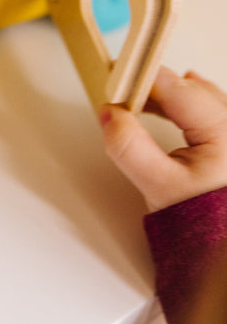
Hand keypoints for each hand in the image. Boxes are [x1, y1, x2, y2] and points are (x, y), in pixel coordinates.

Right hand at [100, 67, 226, 211]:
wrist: (224, 246)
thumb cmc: (203, 220)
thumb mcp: (158, 185)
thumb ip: (129, 147)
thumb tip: (108, 112)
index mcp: (222, 130)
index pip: (176, 86)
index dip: (140, 78)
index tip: (112, 78)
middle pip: (185, 85)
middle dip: (148, 85)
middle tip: (117, 93)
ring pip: (194, 92)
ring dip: (162, 94)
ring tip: (132, 102)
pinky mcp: (225, 135)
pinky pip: (202, 103)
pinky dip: (177, 102)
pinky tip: (160, 105)